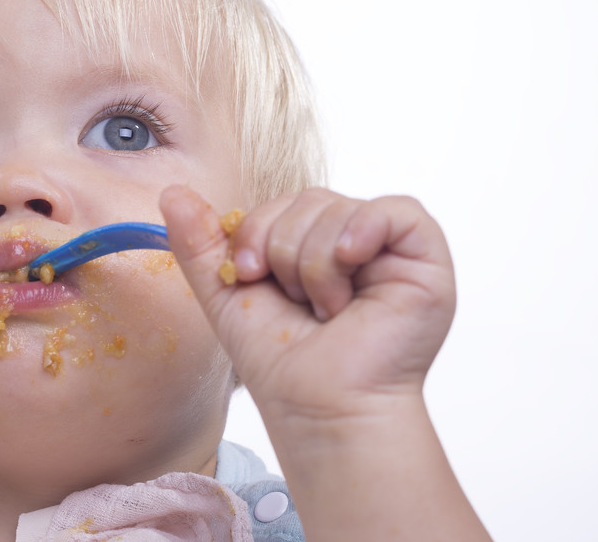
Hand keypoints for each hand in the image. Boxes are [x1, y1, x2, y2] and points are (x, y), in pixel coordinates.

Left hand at [159, 185, 456, 424]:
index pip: (281, 203)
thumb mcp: (227, 293)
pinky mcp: (425, 258)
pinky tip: (350, 260)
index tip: (248, 274)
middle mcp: (352, 242)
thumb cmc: (282, 360)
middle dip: (284, 249)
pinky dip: (364, 229)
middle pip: (308, 199)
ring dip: (316, 264)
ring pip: (340, 208)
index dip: (257, 231)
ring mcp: (390, 250)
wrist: (317, 405)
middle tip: (294, 299)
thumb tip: (172, 193)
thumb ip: (199, 243)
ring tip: (328, 308)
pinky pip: (397, 210)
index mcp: (311, 246)